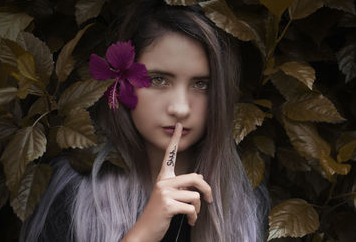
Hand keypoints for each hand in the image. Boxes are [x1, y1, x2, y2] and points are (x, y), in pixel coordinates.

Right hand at [121, 123, 212, 241]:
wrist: (145, 231)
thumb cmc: (160, 213)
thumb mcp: (170, 196)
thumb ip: (182, 185)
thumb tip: (200, 175)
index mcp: (163, 178)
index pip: (169, 155)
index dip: (175, 139)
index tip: (179, 125)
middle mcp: (162, 182)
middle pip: (195, 177)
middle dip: (207, 189)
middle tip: (210, 199)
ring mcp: (164, 193)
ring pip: (195, 196)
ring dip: (198, 209)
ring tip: (191, 215)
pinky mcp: (168, 205)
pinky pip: (191, 208)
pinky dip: (194, 217)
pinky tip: (189, 221)